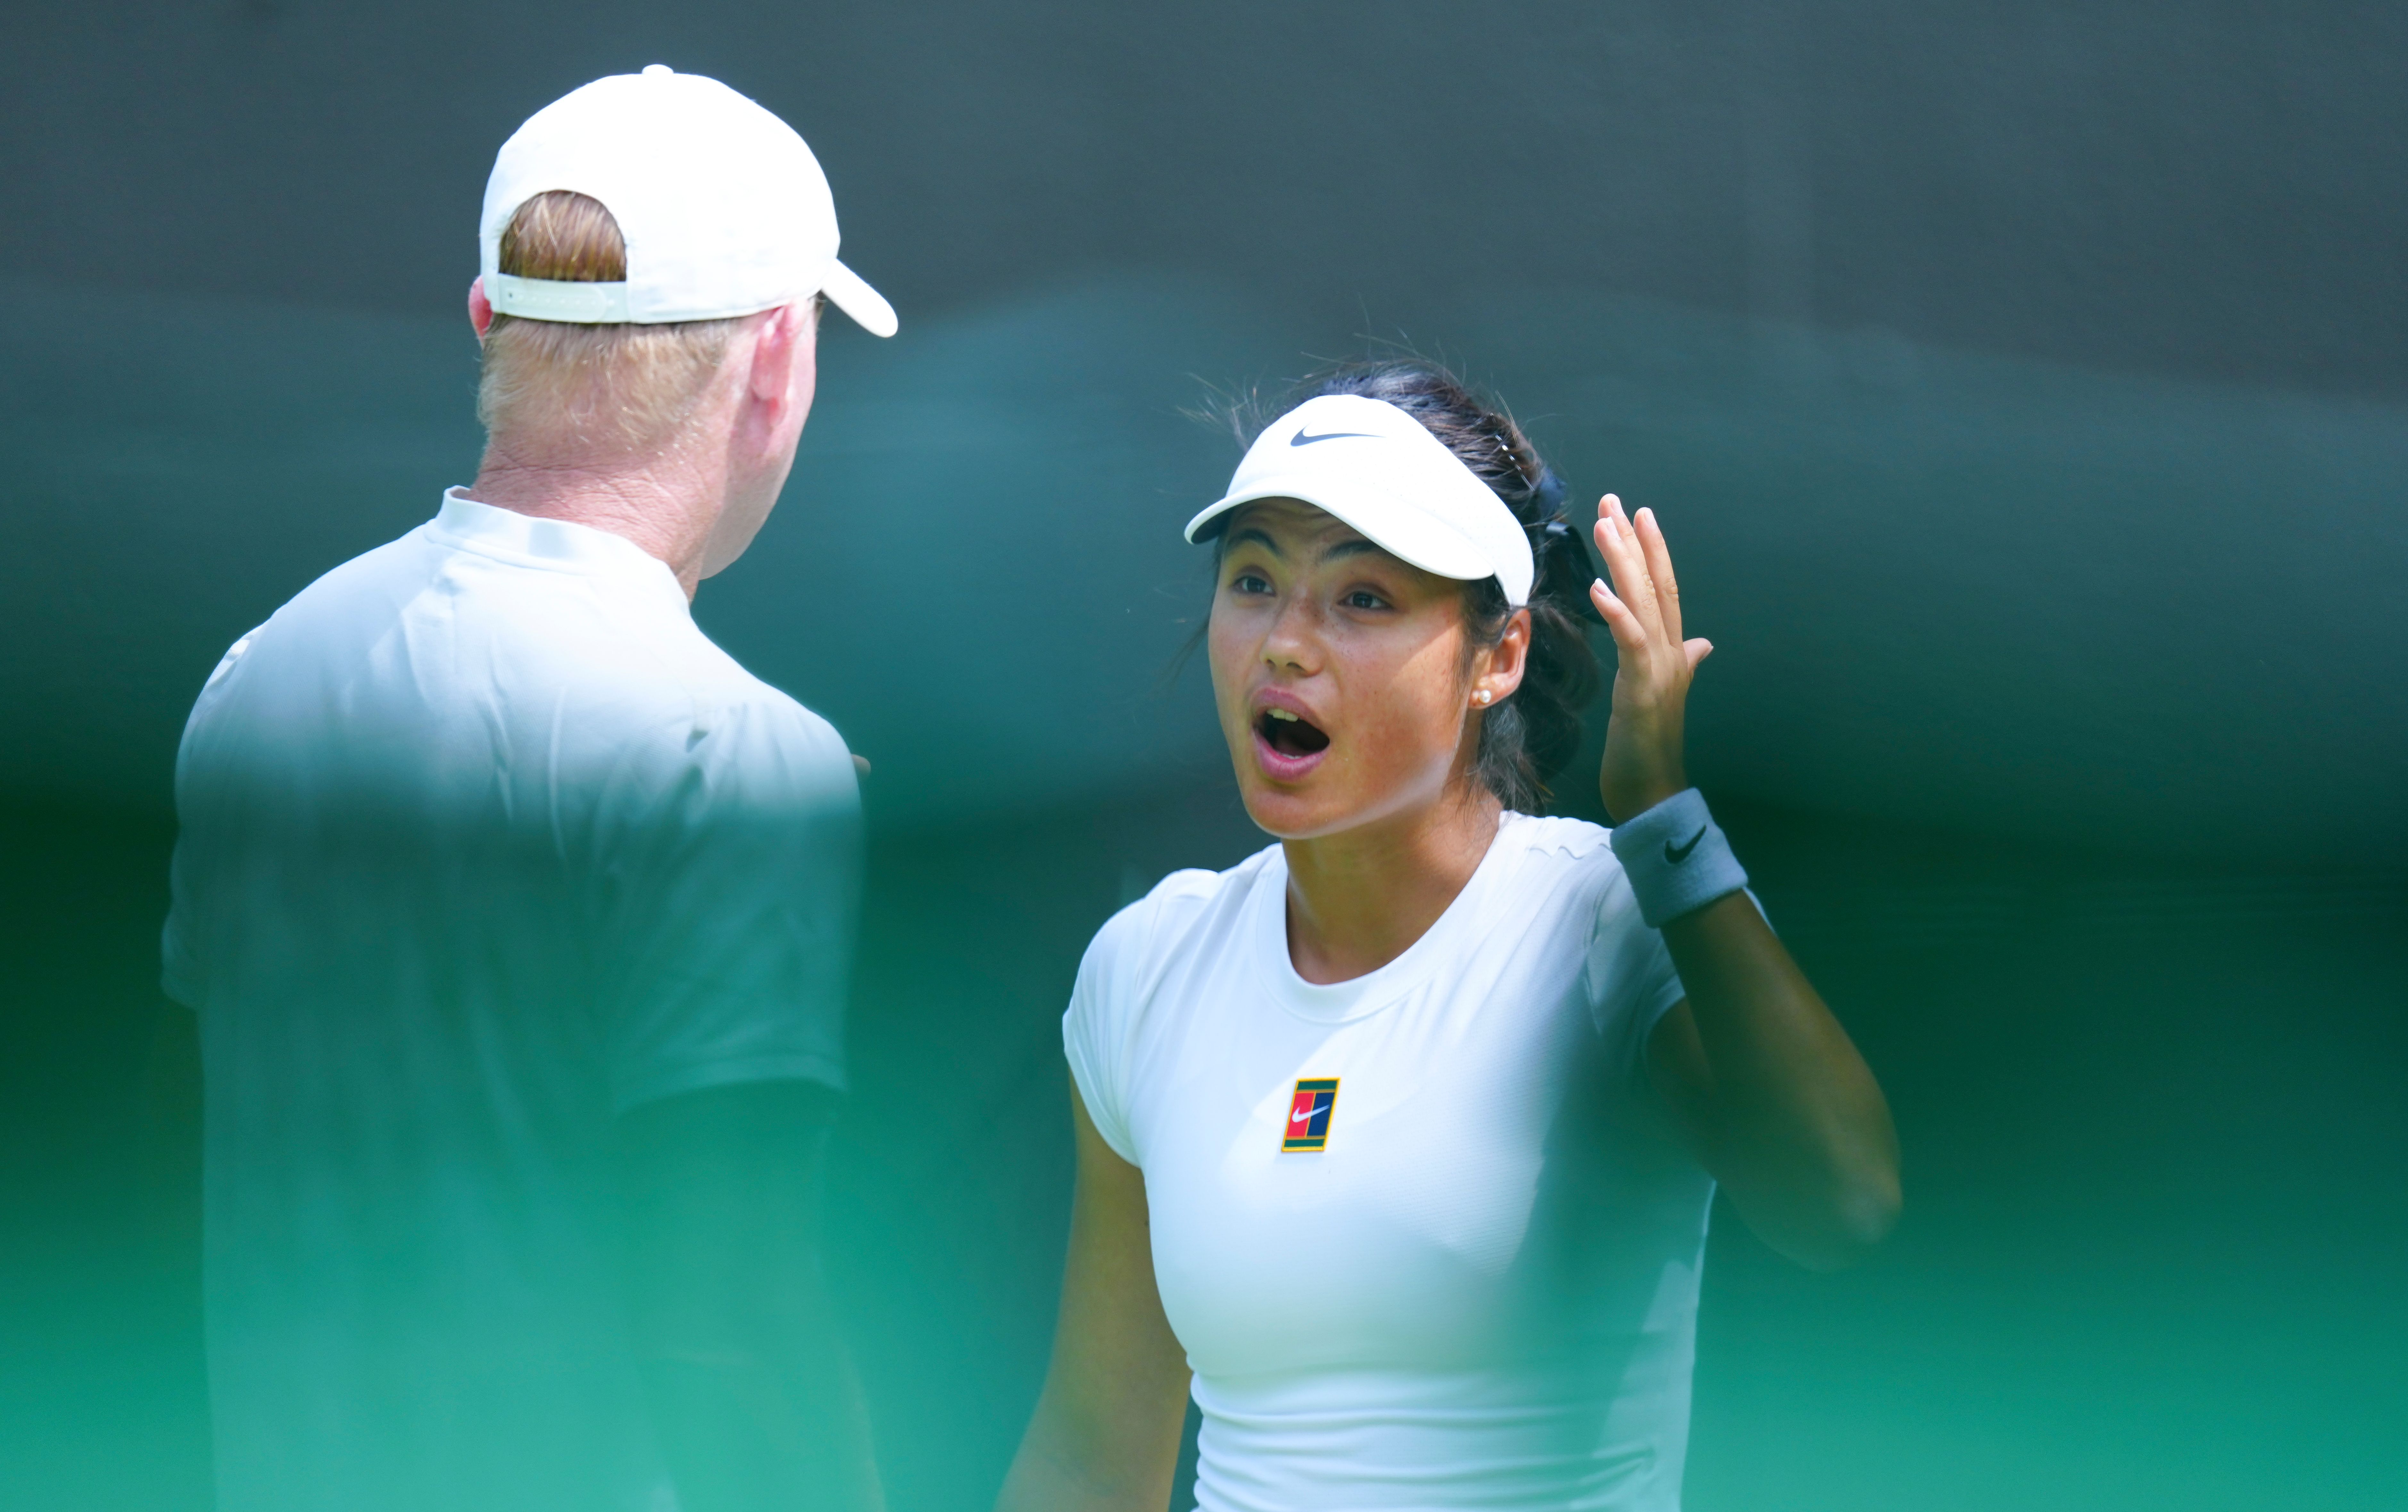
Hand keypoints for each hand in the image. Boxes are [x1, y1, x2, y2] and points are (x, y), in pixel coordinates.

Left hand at [1589, 495, 1712, 821]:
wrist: (1653, 792)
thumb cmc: (1650, 745)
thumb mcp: (1661, 694)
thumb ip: (1684, 664)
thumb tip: (1703, 644)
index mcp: (1672, 652)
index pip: (1664, 591)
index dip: (1653, 551)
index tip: (1637, 516)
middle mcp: (1671, 654)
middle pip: (1656, 586)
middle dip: (1636, 542)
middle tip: (1616, 501)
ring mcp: (1660, 671)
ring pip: (1644, 605)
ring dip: (1625, 563)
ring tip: (1606, 525)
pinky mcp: (1642, 691)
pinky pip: (1632, 644)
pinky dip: (1618, 614)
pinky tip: (1599, 588)